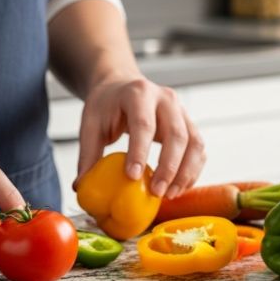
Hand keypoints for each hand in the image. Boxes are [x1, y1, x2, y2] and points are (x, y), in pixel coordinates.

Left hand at [75, 75, 204, 198]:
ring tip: (170, 195)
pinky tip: (179, 187)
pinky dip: (192, 170)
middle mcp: (165, 99)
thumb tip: (81, 187)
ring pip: (194, 142)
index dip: (140, 152)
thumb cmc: (106, 105)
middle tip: (156, 193)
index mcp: (138, 93)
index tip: (133, 177)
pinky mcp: (189, 123)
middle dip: (169, 168)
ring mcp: (181, 110)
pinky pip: (198, 148)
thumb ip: (88, 154)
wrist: (122, 85)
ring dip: (185, 172)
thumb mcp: (91, 124)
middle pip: (176, 134)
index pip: (143, 124)